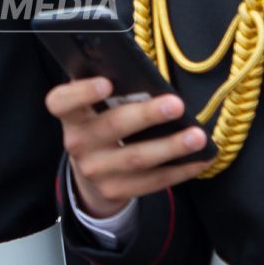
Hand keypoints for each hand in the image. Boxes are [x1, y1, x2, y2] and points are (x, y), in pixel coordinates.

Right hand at [46, 77, 210, 217]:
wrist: (92, 170)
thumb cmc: (102, 121)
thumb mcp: (96, 105)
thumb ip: (112, 87)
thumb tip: (146, 74)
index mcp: (71, 115)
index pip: (62, 102)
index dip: (82, 92)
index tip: (107, 82)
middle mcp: (77, 143)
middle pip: (112, 127)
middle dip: (146, 115)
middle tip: (176, 105)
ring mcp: (95, 170)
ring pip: (136, 158)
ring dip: (171, 147)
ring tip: (198, 137)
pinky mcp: (114, 190)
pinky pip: (152, 181)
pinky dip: (180, 170)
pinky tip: (201, 159)